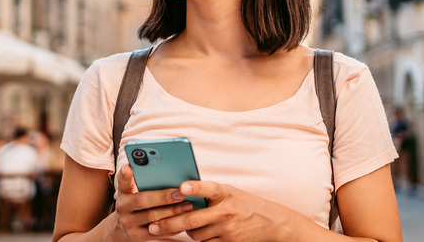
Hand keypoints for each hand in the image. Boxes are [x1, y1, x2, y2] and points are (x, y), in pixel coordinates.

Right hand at [110, 164, 195, 240]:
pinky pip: (157, 232)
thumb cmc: (137, 204)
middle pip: (143, 200)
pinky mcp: (136, 236)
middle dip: (164, 197)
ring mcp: (128, 223)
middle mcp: (122, 207)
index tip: (129, 166)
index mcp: (123, 192)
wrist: (122, 229)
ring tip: (188, 206)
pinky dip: (172, 226)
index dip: (125, 174)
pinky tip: (183, 220)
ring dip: (172, 212)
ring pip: (152, 217)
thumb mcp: (135, 192)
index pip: (122, 181)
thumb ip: (147, 183)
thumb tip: (172, 174)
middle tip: (181, 193)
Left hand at [148, 181, 293, 241]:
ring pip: (195, 234)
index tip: (181, 187)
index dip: (195, 187)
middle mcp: (226, 210)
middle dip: (169, 224)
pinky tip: (194, 235)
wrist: (271, 222)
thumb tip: (181, 193)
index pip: (208, 188)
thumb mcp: (229, 192)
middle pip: (192, 220)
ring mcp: (227, 229)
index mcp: (225, 192)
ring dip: (185, 232)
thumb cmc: (244, 203)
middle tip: (153, 227)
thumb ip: (209, 193)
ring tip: (177, 227)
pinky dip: (198, 239)